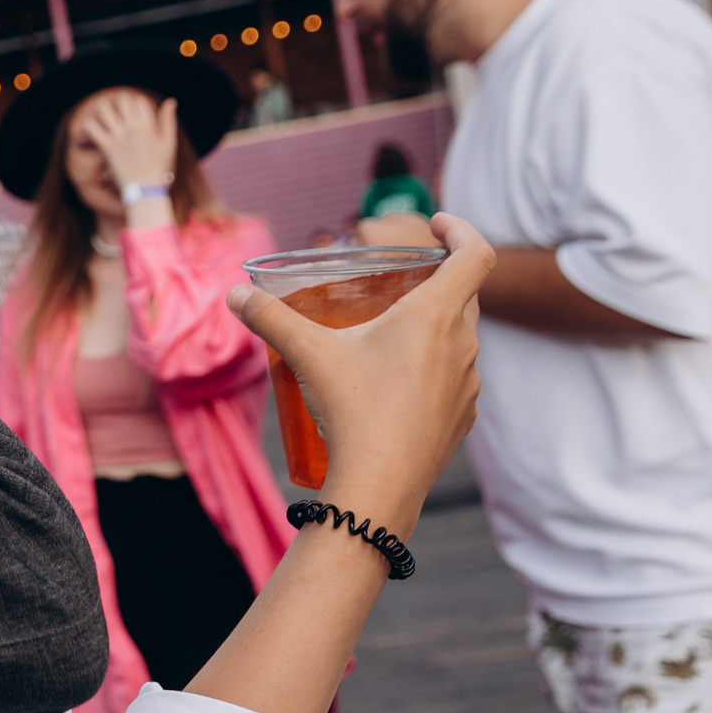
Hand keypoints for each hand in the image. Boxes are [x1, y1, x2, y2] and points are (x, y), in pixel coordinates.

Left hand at [73, 89, 179, 191]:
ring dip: (101, 108)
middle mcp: (133, 128)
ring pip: (103, 109)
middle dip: (118, 102)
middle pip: (121, 99)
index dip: (134, 103)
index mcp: (148, 125)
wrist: (146, 189)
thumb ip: (168, 120)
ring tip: (102, 115)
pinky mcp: (106, 147)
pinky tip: (93, 129)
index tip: (132, 112)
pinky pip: (91, 128)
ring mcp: (118, 137)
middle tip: (116, 111)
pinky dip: (88, 125)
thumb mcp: (169, 142)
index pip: (138, 100)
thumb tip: (171, 101)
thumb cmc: (159, 166)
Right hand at [228, 212, 491, 536]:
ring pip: (460, 341)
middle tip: (402, 284)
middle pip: (465, 297)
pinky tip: (398, 387)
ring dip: (435, 331)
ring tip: (392, 339)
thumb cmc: (352, 411)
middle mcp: (463, 345)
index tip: (438, 225)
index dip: (463, 230)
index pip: (476, 254)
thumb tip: (236, 295)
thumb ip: (269, 317)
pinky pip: (454, 381)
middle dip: (438, 283)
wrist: (379, 487)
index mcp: (436, 316)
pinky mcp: (462, 419)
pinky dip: (433, 372)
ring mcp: (468, 385)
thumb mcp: (306, 354)